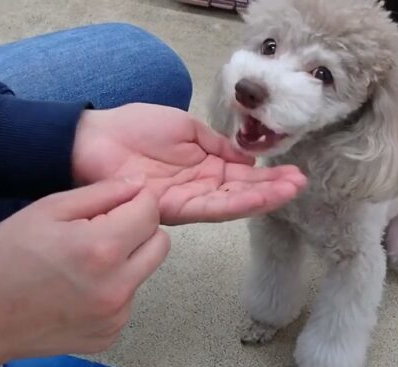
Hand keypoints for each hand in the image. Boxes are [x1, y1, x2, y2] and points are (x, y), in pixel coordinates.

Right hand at [0, 177, 168, 366]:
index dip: (137, 200)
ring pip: (144, 273)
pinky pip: (128, 301)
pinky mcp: (110, 335)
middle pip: (160, 244)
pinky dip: (112, 290)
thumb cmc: (1, 260)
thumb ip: (102, 194)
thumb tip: (140, 183)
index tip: (119, 202)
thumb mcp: (47, 210)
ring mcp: (115, 316)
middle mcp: (117, 287)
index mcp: (102, 249)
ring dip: (126, 262)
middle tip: (103, 230)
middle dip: (140, 230)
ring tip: (82, 264)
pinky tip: (77, 290)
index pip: (151, 212)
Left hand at [72, 103, 305, 224]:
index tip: (294, 173)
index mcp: (205, 168)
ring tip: (290, 190)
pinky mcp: (173, 207)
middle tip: (301, 184)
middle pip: (243, 192)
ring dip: (263, 198)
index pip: (243, 176)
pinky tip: (260, 197)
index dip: (268, 176)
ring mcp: (189, 200)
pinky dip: (237, 203)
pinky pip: (211, 207)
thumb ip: (218, 146)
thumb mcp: (188, 129)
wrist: (97, 138)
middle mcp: (202, 188)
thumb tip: (247, 159)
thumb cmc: (138, 128)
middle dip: (273, 189)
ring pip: (232, 203)